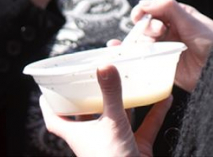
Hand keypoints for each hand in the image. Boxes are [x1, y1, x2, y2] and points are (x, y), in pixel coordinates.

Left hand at [40, 65, 171, 156]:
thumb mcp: (112, 123)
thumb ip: (111, 94)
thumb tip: (104, 65)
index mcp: (79, 134)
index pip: (55, 119)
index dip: (49, 104)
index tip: (48, 88)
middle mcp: (94, 138)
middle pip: (86, 115)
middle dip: (90, 96)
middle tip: (93, 75)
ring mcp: (114, 143)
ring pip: (117, 117)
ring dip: (124, 101)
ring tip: (130, 81)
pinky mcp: (135, 148)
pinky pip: (145, 126)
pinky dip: (155, 112)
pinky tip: (164, 98)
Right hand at [131, 0, 212, 91]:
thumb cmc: (211, 42)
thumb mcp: (191, 21)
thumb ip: (168, 8)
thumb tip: (144, 2)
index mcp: (177, 16)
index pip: (154, 9)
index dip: (144, 11)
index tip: (140, 15)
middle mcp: (170, 30)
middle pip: (146, 25)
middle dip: (147, 26)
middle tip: (159, 31)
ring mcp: (166, 47)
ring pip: (144, 41)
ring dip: (143, 41)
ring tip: (152, 44)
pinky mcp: (163, 64)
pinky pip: (147, 58)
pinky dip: (140, 55)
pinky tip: (138, 54)